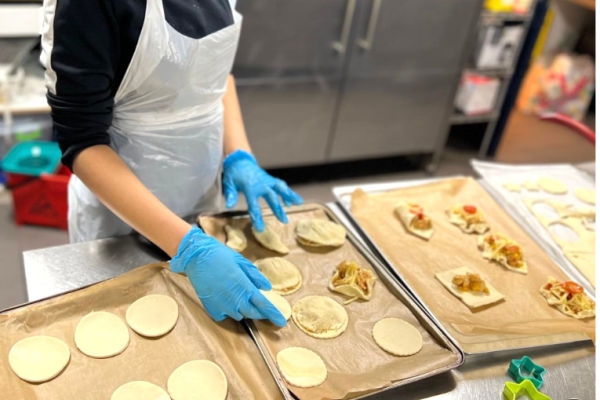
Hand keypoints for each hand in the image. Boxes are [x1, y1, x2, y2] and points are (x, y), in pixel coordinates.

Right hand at [170, 227, 286, 325]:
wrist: (197, 258)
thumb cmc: (221, 256)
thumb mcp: (242, 262)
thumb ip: (256, 277)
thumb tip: (267, 288)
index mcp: (246, 287)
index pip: (264, 306)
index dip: (274, 314)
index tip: (282, 322)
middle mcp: (235, 300)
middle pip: (253, 314)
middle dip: (260, 313)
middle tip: (262, 308)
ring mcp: (223, 306)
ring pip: (239, 315)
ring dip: (244, 309)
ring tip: (240, 297)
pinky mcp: (211, 309)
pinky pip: (225, 315)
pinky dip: (229, 311)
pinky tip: (227, 300)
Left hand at [223, 150, 302, 231]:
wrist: (240, 161)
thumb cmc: (234, 174)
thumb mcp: (229, 184)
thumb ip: (231, 195)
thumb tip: (229, 206)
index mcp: (249, 188)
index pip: (254, 205)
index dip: (257, 217)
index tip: (260, 228)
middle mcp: (261, 184)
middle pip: (271, 197)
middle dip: (278, 209)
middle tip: (283, 220)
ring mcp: (267, 181)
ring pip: (281, 188)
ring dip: (290, 195)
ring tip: (299, 203)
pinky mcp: (271, 179)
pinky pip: (281, 185)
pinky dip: (287, 193)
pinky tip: (292, 202)